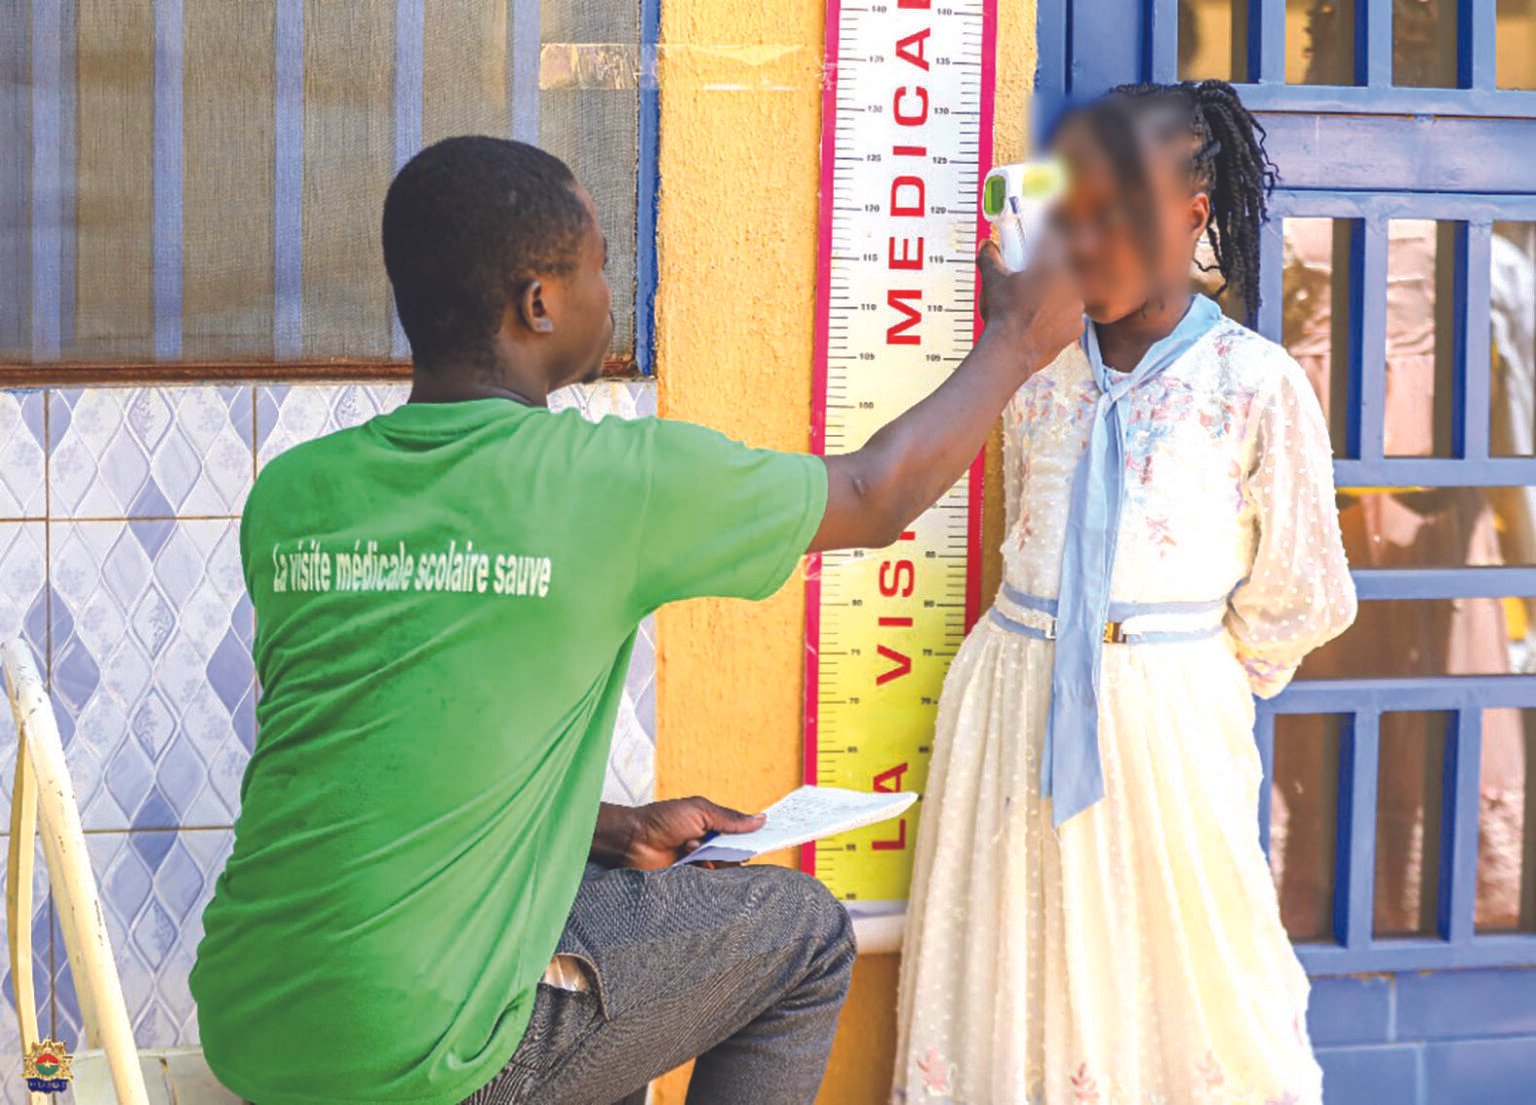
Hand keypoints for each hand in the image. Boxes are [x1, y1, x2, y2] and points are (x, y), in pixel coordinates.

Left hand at [591, 797, 765, 870]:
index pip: (740, 834)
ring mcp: (698, 864)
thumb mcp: (700, 811)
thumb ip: (730, 818)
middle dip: (731, 850)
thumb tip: (761, 819)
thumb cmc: (662, 820)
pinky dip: (707, 877)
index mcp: (712, 826)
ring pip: (723, 871)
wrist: (632, 840)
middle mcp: (708, 846)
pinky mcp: (690, 881)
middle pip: (734, 855)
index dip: (753, 837)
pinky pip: (709, 884)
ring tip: (690, 847)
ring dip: (713, 861)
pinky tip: (695, 865)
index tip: (771, 838)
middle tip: (718, 844)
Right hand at [977, 235, 1083, 375]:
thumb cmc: (1003, 317)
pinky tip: (1043, 324)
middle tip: (1030, 288)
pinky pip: (1071, 317)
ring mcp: (1076, 307)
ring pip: (1068, 295)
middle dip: (1047, 278)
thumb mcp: (993, 282)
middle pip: (1061, 272)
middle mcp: (1069, 285)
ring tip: (1035, 309)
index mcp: (1051, 268)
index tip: (1036, 252)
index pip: (1052, 244)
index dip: (1042, 246)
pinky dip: (1060, 319)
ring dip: (1056, 298)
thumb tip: (986, 246)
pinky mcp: (1077, 327)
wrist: (1010, 352)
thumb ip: (990, 258)